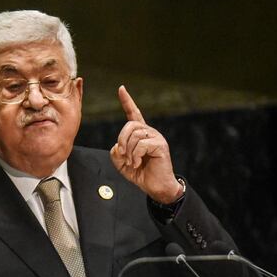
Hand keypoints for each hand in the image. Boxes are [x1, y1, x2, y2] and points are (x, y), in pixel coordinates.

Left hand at [109, 85, 182, 203]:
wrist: (157, 187)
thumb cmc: (142, 174)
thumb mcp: (123, 164)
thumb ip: (116, 153)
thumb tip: (117, 146)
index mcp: (141, 134)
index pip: (133, 113)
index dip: (127, 101)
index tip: (121, 89)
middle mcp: (150, 132)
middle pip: (130, 125)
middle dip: (121, 139)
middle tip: (123, 155)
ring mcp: (156, 137)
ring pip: (134, 135)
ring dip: (128, 151)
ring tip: (131, 162)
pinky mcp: (160, 145)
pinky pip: (141, 144)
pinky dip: (135, 155)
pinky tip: (137, 163)